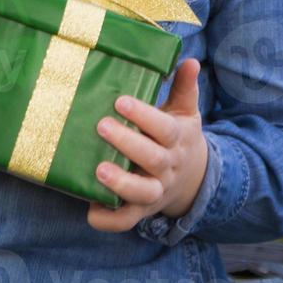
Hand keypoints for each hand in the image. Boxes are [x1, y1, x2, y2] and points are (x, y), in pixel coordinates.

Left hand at [86, 58, 207, 232]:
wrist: (192, 179)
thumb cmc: (177, 137)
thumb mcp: (185, 112)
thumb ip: (184, 88)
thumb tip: (190, 61)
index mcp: (177, 140)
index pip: (164, 128)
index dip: (144, 116)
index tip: (121, 100)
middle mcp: (167, 168)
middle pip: (153, 159)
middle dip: (128, 143)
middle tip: (101, 126)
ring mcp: (155, 191)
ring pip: (142, 193)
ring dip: (121, 183)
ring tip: (98, 169)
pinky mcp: (140, 210)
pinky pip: (126, 221)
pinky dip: (109, 219)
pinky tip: (90, 209)